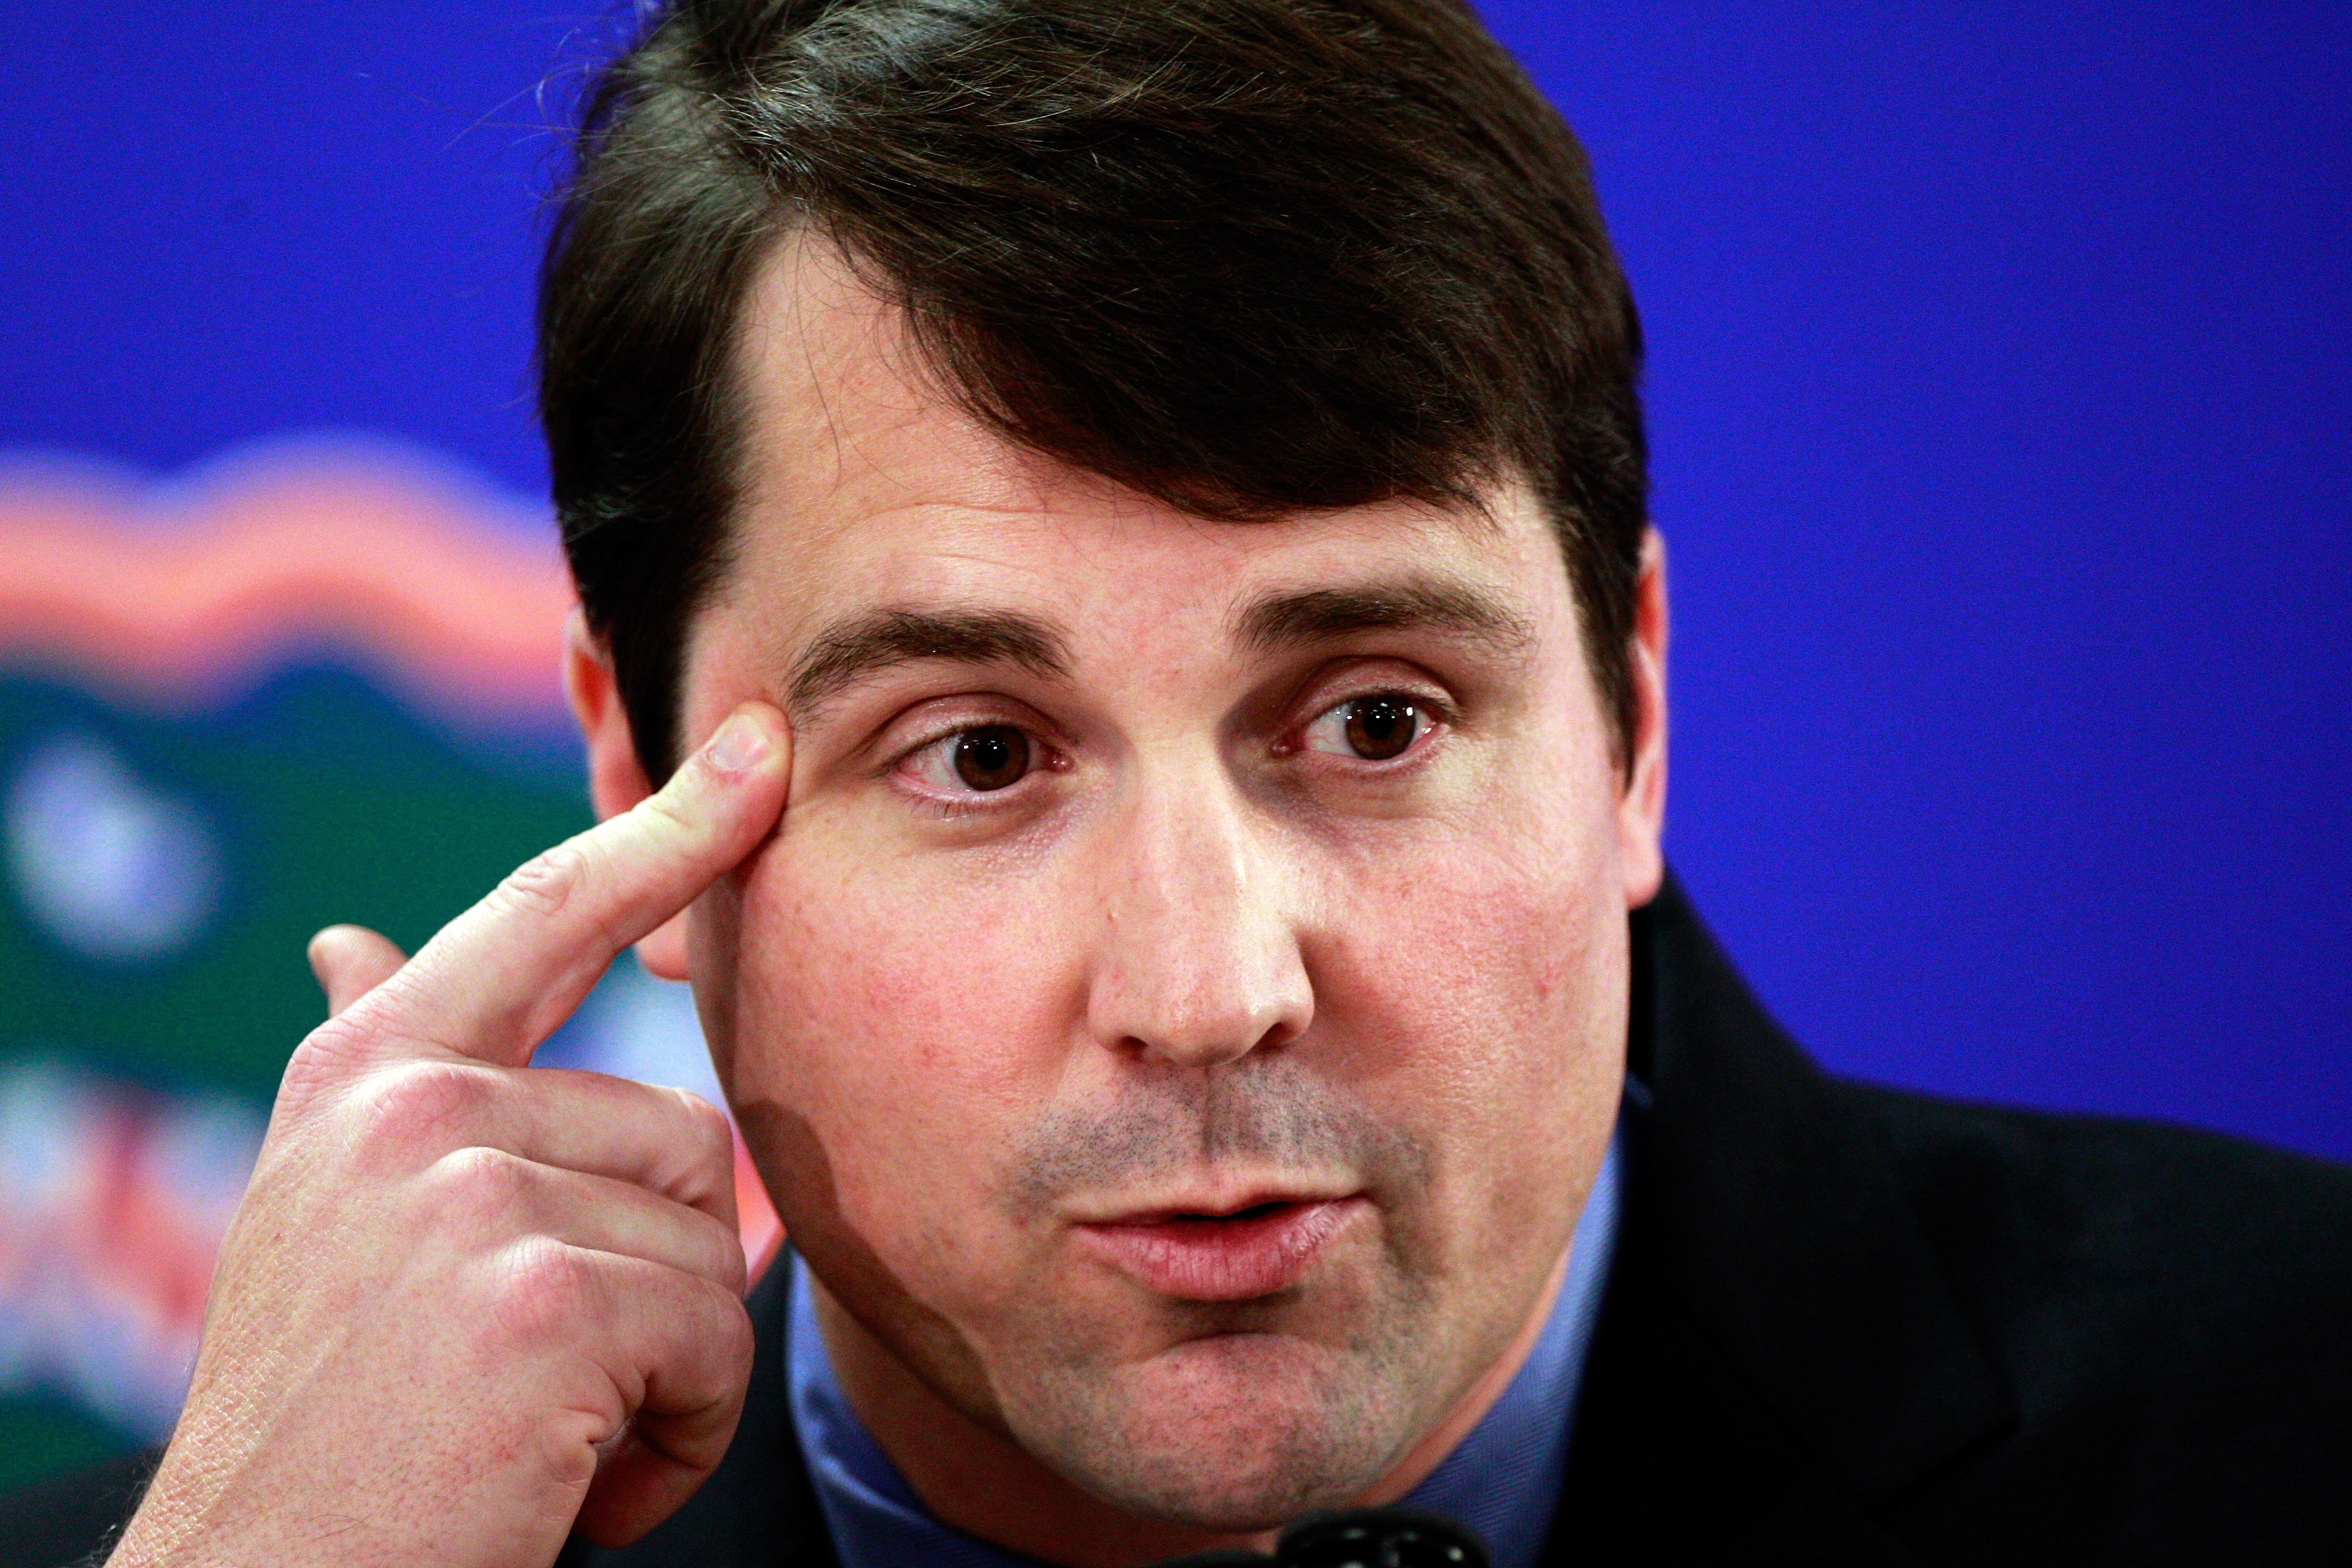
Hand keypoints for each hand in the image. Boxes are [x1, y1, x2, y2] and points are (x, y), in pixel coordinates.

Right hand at [109, 704, 791, 1567]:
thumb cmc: (329, 1413)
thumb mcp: (342, 1217)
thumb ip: (385, 1075)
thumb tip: (354, 942)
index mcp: (374, 1072)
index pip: (548, 910)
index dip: (668, 827)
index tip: (761, 749)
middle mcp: (414, 1105)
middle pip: (689, 1140)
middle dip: (658, 1282)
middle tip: (540, 1378)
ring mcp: (469, 1193)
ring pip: (713, 1251)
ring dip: (667, 1370)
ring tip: (544, 1433)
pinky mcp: (536, 1301)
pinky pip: (712, 1343)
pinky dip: (676, 1437)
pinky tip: (566, 1483)